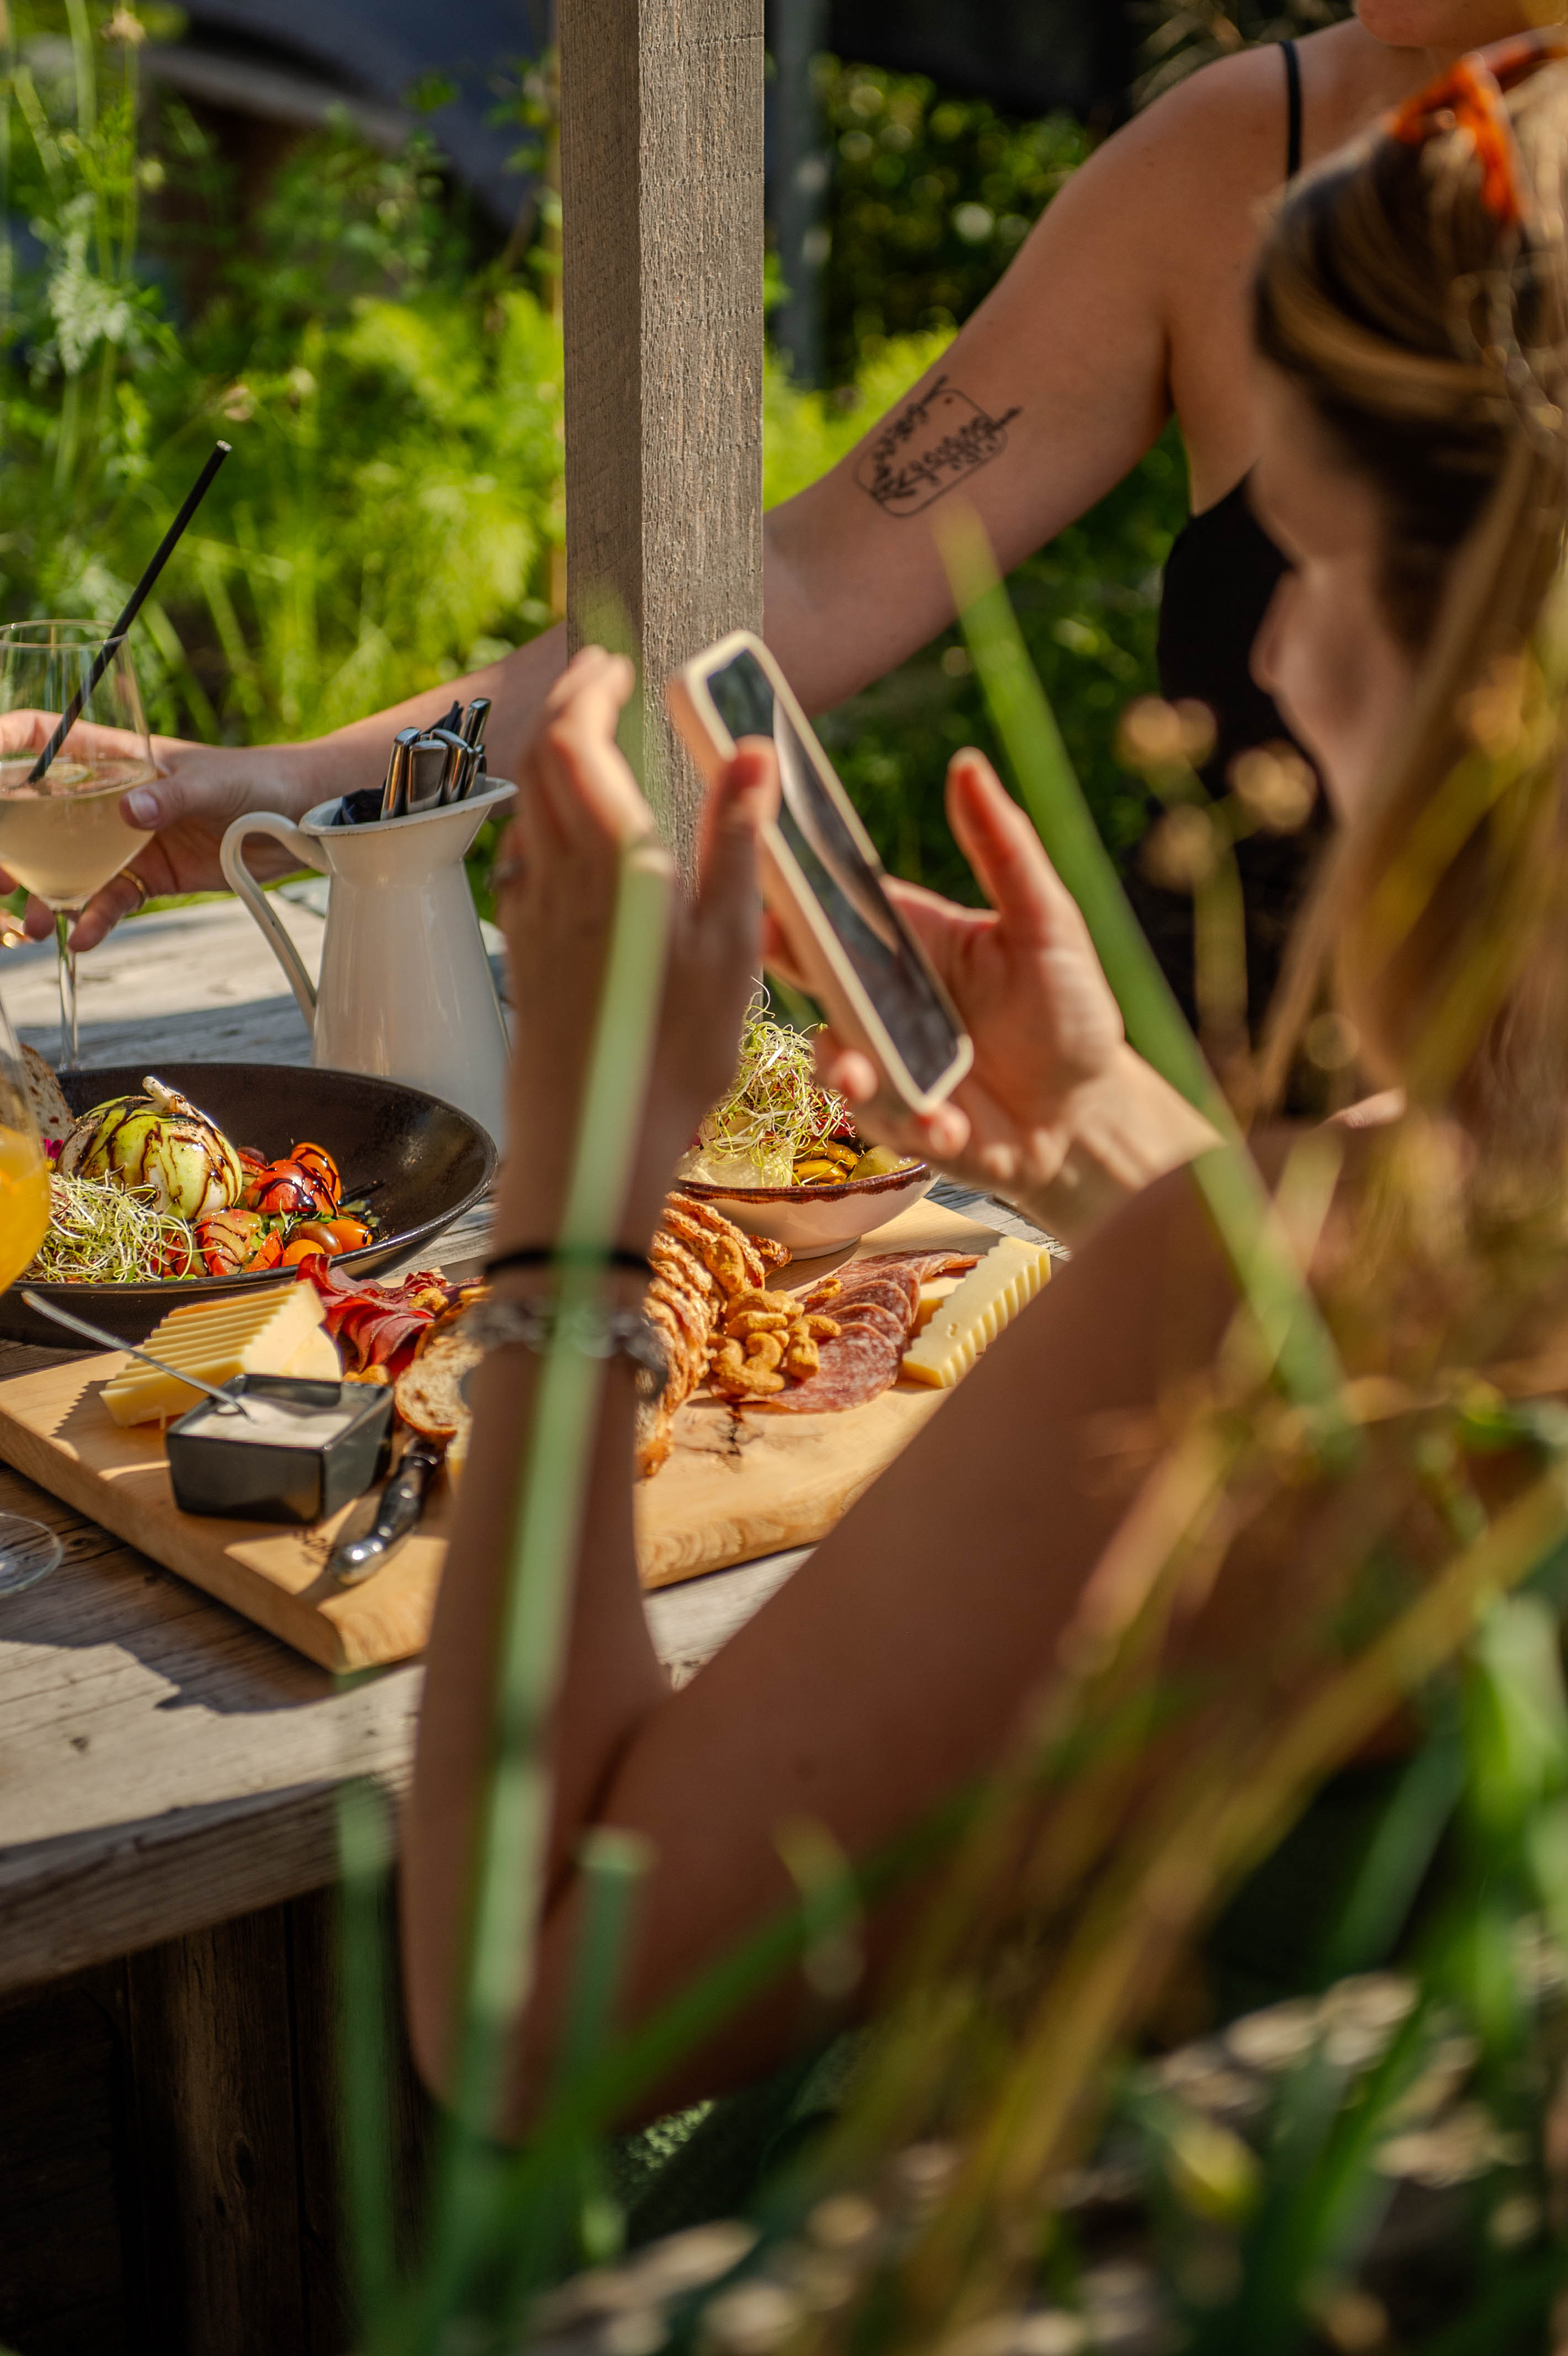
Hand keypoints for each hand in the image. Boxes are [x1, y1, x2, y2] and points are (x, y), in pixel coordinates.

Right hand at [0, 712, 320, 949]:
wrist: (303, 819)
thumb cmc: (258, 780)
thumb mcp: (213, 781)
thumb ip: (171, 795)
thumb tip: (131, 812)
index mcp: (117, 756)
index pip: (45, 736)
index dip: (6, 744)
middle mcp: (109, 797)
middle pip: (40, 814)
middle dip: (13, 846)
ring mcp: (126, 839)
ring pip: (68, 865)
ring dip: (45, 894)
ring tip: (32, 923)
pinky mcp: (149, 876)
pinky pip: (110, 898)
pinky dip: (95, 918)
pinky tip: (83, 936)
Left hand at [495, 647, 775, 1250]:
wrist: (592, 1146)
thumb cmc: (672, 1055)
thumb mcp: (730, 947)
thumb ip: (737, 841)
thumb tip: (752, 748)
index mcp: (615, 862)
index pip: (575, 740)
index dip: (587, 688)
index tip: (613, 661)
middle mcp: (559, 876)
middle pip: (539, 761)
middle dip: (565, 707)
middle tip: (602, 683)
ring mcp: (532, 915)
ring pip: (526, 806)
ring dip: (549, 759)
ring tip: (591, 744)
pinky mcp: (522, 953)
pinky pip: (522, 859)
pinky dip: (541, 820)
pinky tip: (570, 839)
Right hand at [781, 748, 1128, 1203]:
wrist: (1087, 1114)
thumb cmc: (1069, 1007)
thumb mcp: (1046, 923)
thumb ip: (1003, 850)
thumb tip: (967, 764)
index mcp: (905, 940)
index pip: (832, 908)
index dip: (788, 891)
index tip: (755, 870)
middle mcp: (882, 1001)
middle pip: (813, 978)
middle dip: (784, 971)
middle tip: (774, 956)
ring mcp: (886, 1064)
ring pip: (836, 1059)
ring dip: (846, 1068)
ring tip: (863, 1078)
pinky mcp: (902, 1123)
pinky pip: (887, 1122)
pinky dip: (914, 1124)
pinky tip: (951, 1127)